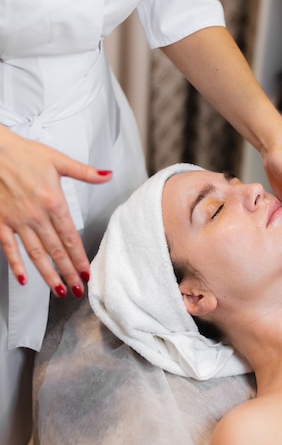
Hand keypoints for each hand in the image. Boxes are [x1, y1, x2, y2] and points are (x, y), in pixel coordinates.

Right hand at [0, 127, 111, 296]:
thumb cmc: (24, 153)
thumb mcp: (58, 160)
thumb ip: (84, 172)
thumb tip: (108, 175)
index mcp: (53, 202)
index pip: (71, 237)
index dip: (80, 258)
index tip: (87, 273)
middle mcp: (36, 216)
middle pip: (56, 251)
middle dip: (69, 273)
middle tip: (78, 291)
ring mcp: (17, 221)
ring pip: (35, 254)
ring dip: (48, 275)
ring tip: (58, 291)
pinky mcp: (1, 222)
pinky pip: (9, 248)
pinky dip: (16, 264)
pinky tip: (24, 279)